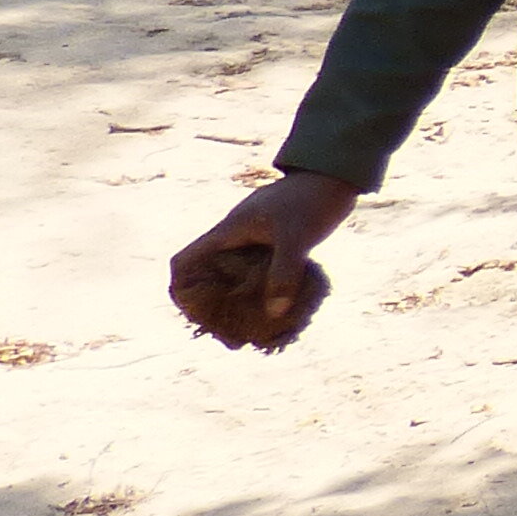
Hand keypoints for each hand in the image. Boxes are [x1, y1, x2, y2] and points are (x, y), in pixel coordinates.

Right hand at [168, 169, 357, 351]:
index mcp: (227, 233)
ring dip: (240, 306)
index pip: (185, 262)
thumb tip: (274, 313)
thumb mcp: (298, 237)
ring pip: (234, 281)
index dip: (182, 289)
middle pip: (208, 279)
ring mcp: (254, 244)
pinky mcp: (274, 248)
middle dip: (215, 310)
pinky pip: (259, 277)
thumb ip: (285, 272)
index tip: (197, 315)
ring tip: (253, 335)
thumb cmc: (312, 201)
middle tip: (232, 338)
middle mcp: (235, 240)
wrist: (335, 177)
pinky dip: (264, 295)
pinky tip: (278, 315)